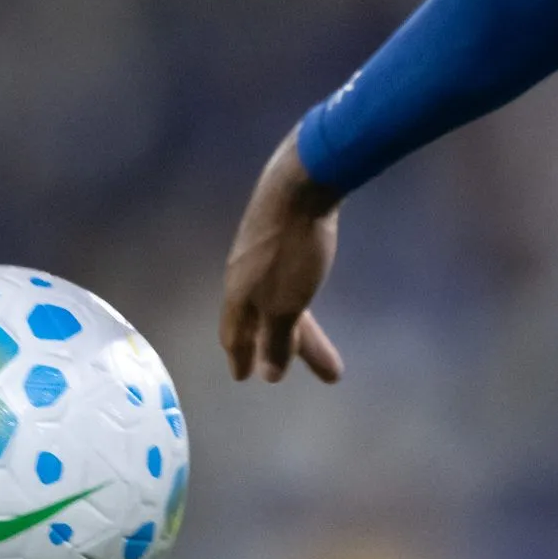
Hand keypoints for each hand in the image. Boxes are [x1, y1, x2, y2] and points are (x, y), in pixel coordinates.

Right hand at [219, 128, 347, 382]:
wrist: (302, 182)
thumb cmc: (291, 248)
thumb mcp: (286, 304)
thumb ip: (276, 340)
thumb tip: (268, 375)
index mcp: (239, 293)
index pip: (234, 334)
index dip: (240, 357)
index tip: (242, 376)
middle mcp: (245, 272)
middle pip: (265, 320)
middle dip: (289, 349)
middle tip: (323, 372)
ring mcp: (263, 250)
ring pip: (279, 297)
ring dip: (301, 325)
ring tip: (315, 340)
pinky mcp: (282, 232)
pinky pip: (287, 275)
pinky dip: (296, 294)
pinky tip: (304, 286)